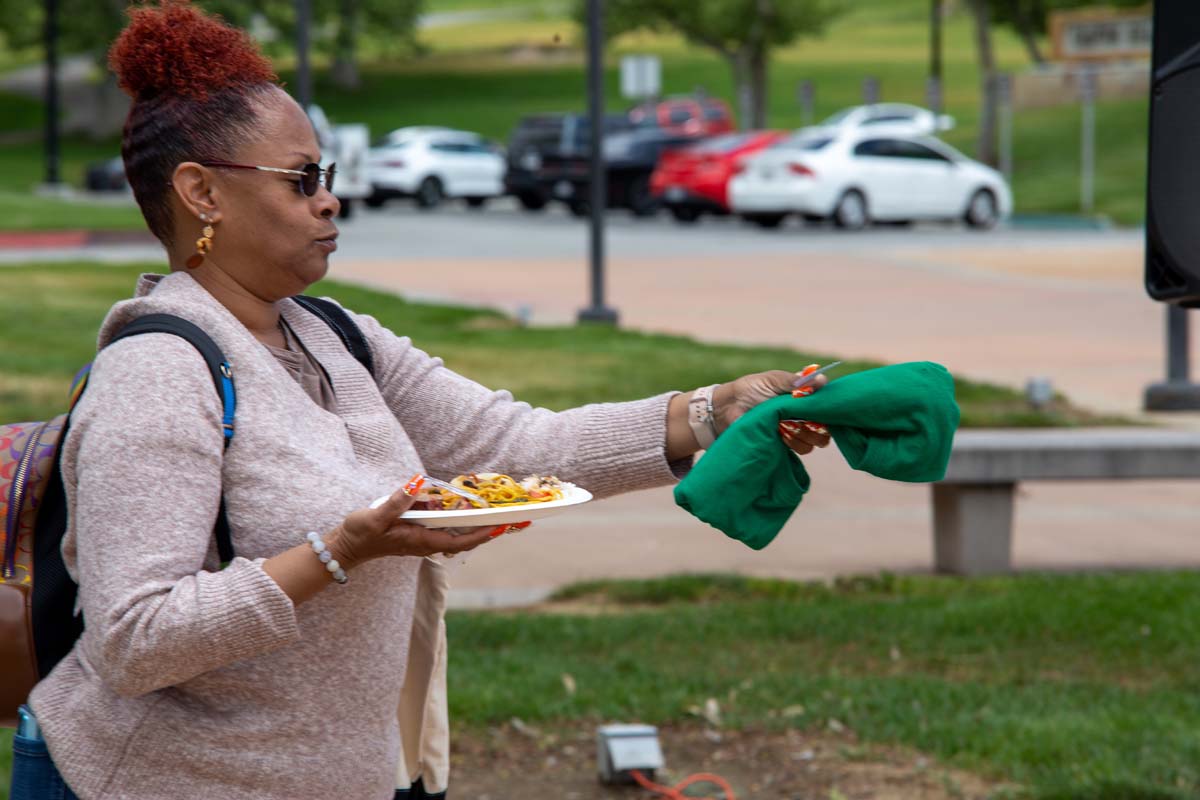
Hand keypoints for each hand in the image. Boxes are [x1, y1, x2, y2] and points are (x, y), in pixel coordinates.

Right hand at [326, 486, 494, 569]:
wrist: (345, 548)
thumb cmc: (360, 534)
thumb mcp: (376, 516)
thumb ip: (397, 501)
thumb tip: (416, 482)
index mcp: (420, 541)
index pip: (459, 541)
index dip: (481, 535)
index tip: (499, 526)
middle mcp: (425, 543)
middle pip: (464, 539)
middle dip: (486, 530)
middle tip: (509, 518)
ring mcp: (422, 540)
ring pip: (455, 534)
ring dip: (475, 525)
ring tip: (494, 512)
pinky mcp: (416, 534)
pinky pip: (444, 529)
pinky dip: (458, 521)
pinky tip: (464, 509)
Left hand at [715, 365, 831, 456]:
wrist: (727, 408)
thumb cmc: (750, 389)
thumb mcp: (774, 380)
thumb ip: (797, 382)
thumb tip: (823, 380)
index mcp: (802, 398)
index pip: (826, 407)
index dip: (829, 410)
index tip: (823, 409)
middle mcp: (801, 416)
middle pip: (826, 427)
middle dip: (820, 426)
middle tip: (805, 420)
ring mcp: (794, 431)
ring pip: (815, 441)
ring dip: (806, 434)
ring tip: (788, 426)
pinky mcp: (784, 445)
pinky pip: (802, 449)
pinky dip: (796, 443)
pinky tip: (782, 435)